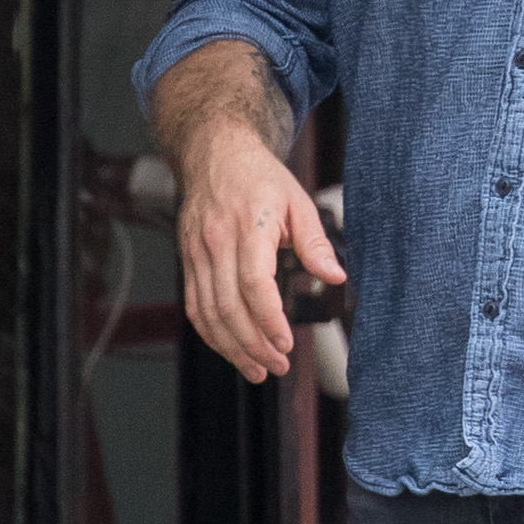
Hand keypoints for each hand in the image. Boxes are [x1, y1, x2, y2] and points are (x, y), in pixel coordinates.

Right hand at [176, 126, 346, 383]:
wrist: (214, 153)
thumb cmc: (260, 177)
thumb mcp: (298, 201)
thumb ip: (315, 242)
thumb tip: (336, 277)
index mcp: (248, 225)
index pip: (254, 282)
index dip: (268, 318)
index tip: (285, 342)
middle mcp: (215, 241)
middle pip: (228, 305)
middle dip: (253, 344)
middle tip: (278, 366)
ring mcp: (196, 252)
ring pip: (207, 312)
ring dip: (231, 347)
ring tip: (258, 369)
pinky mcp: (187, 260)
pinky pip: (194, 305)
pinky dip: (211, 333)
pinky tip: (232, 350)